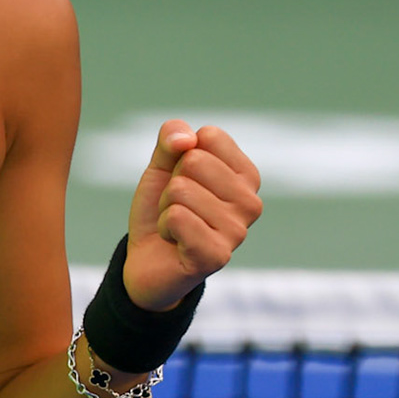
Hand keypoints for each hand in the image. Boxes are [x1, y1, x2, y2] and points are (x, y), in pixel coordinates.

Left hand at [124, 120, 261, 310]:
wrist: (147, 260)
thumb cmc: (163, 208)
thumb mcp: (162, 165)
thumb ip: (172, 138)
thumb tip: (187, 139)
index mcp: (246, 176)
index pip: (210, 137)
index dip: (181, 156)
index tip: (184, 181)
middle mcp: (251, 203)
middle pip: (194, 161)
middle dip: (171, 183)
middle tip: (177, 207)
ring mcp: (238, 231)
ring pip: (181, 189)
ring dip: (165, 207)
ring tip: (176, 226)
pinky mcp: (217, 255)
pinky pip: (176, 217)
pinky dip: (163, 226)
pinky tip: (175, 242)